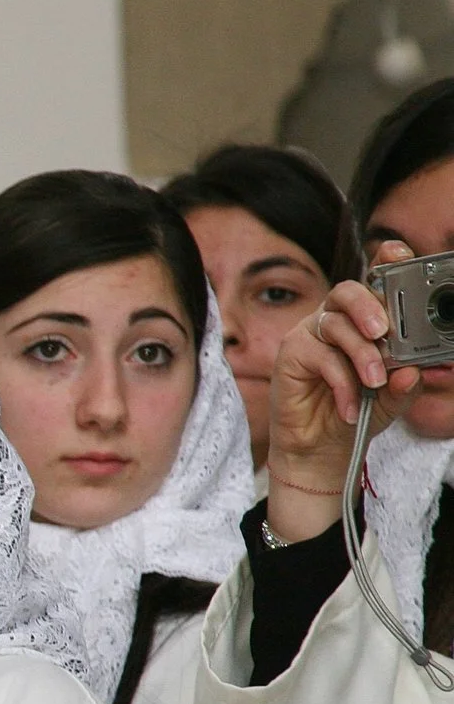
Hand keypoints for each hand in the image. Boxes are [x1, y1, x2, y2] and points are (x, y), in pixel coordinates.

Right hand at [265, 248, 422, 540]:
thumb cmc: (357, 413)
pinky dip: (341, 383)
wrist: (323, 451)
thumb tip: (412, 369)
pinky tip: (351, 405)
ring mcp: (310, 335)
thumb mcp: (392, 396)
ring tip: (375, 382)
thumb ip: (405, 380)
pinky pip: (319, 357)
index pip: (373, 282)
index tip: (399, 253)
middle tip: (385, 332)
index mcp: (363, 321)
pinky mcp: (291, 356)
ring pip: (335, 325)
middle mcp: (335, 321)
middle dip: (370, 306)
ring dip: (361, 354)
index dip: (385, 261)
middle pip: (348, 291)